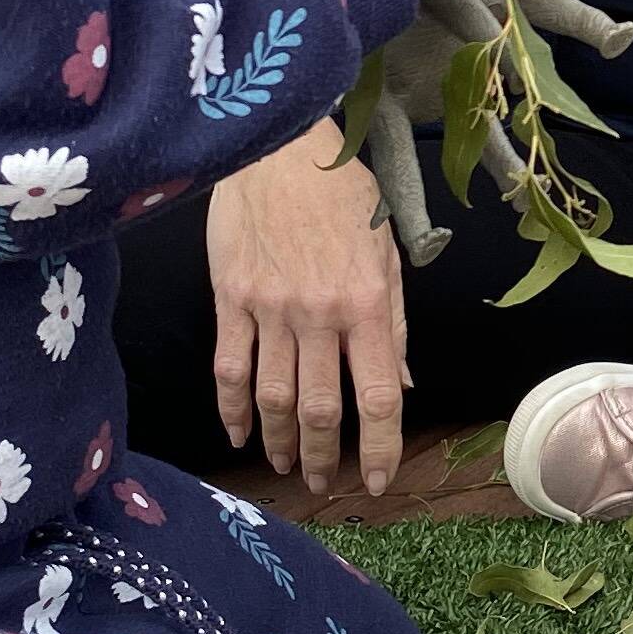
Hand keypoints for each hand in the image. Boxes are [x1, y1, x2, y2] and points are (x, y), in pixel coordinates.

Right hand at [206, 127, 408, 489]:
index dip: (379, 447)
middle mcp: (319, 314)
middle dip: (323, 456)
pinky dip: (232, 407)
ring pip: (272, 396)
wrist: (278, 149)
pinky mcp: (231, 299)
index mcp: (367, 303)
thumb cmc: (340, 195)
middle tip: (322, 484)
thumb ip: (394, 322)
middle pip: (319, 407)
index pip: (377, 396)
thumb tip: (401, 385)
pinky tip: (238, 433)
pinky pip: (230, 367)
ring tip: (284, 466)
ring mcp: (270, 309)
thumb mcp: (386, 252)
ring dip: (278, 441)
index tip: (376, 480)